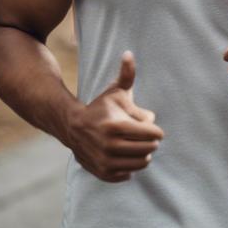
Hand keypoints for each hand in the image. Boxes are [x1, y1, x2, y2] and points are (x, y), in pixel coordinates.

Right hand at [66, 51, 163, 181]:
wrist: (72, 128)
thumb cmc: (100, 107)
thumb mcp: (115, 91)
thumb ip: (127, 74)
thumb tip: (129, 54)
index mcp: (117, 126)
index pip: (154, 134)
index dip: (156, 130)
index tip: (148, 125)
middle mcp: (110, 146)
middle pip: (150, 149)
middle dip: (150, 141)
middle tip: (142, 135)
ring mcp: (105, 162)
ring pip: (142, 163)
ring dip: (142, 154)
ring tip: (134, 145)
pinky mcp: (102, 173)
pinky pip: (129, 174)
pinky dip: (129, 166)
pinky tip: (121, 155)